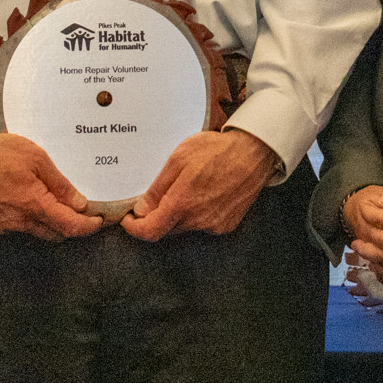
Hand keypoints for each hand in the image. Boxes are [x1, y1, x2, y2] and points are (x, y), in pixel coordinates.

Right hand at [0, 133, 105, 240]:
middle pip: (55, 233)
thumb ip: (59, 183)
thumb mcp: (36, 157)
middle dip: (71, 225)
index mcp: (32, 204)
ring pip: (37, 231)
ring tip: (55, 201)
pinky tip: (30, 201)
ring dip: (50, 222)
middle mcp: (18, 221)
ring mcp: (3, 225)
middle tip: (81, 209)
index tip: (98, 221)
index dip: (87, 227)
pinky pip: (20, 227)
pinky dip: (31, 219)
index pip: (68, 226)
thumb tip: (79, 203)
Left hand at [120, 129, 277, 240]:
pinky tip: (204, 193)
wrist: (254, 153)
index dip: (134, 228)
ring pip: (184, 227)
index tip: (129, 219)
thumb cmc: (217, 150)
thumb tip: (141, 210)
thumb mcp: (179, 159)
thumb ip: (157, 188)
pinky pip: (202, 225)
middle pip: (166, 229)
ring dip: (178, 214)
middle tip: (157, 195)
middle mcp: (199, 220)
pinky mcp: (226, 225)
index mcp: (183, 203)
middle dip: (156, 216)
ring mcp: (214, 225)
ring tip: (187, 187)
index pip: (150, 231)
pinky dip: (196, 214)